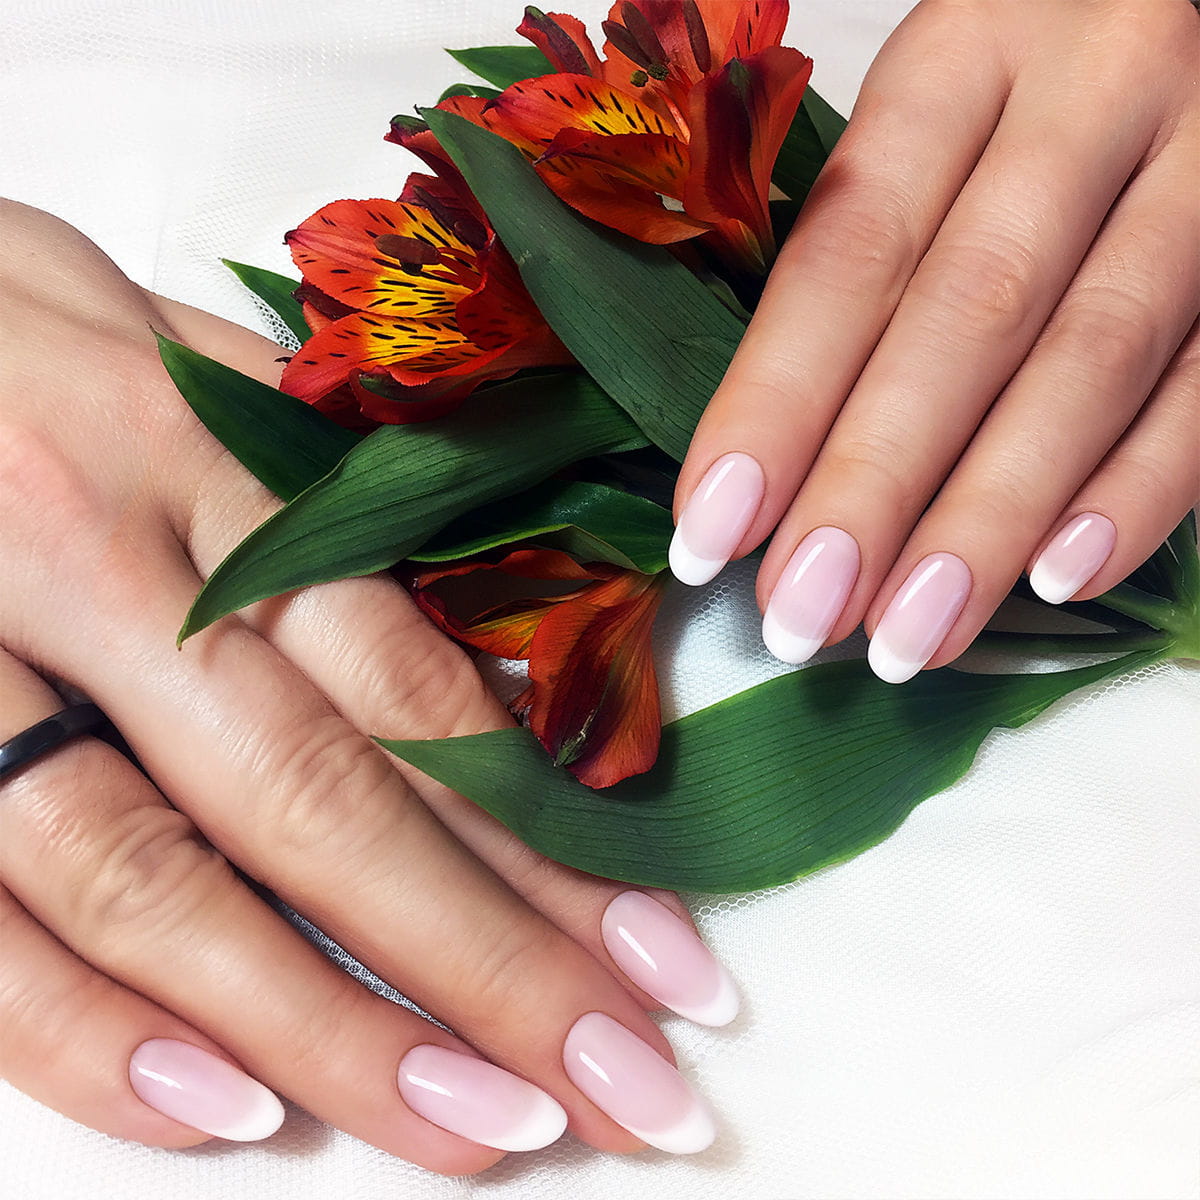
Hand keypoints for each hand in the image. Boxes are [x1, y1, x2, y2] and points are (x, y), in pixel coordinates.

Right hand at [0, 201, 732, 1169]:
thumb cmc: (57, 349)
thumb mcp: (221, 393)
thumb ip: (355, 548)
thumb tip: (505, 703)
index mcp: (216, 467)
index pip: (416, 693)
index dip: (550, 840)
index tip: (669, 962)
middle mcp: (102, 567)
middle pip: (320, 804)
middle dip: (488, 969)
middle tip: (625, 1089)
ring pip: (157, 883)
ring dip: (332, 1029)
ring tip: (479, 1131)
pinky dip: (88, 1032)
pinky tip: (224, 1112)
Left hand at [670, 0, 1197, 680]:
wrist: (1190, 3)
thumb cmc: (1030, 76)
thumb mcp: (935, 111)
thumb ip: (869, 244)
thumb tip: (777, 456)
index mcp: (966, 50)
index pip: (851, 249)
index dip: (776, 400)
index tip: (713, 529)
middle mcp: (1094, 90)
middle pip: (966, 316)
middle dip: (874, 486)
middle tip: (803, 614)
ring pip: (1093, 359)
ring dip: (990, 518)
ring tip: (911, 634)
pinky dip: (1140, 488)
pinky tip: (1059, 576)